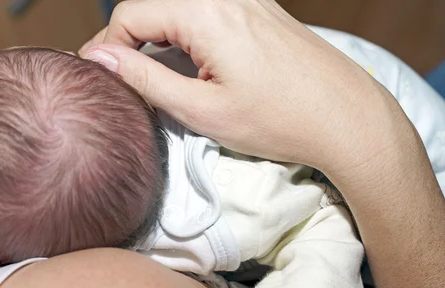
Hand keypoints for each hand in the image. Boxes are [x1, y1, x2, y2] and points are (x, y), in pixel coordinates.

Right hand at [79, 0, 385, 171]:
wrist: (344, 117)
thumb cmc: (279, 120)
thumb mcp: (201, 110)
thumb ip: (145, 80)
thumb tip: (101, 59)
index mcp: (206, 12)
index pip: (130, 14)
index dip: (107, 47)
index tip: (100, 77)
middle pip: (153, 4)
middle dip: (127, 39)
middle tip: (120, 79)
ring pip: (178, 6)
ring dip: (155, 36)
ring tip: (149, 76)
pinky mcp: (259, 8)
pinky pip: (206, 10)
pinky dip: (184, 32)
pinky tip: (186, 63)